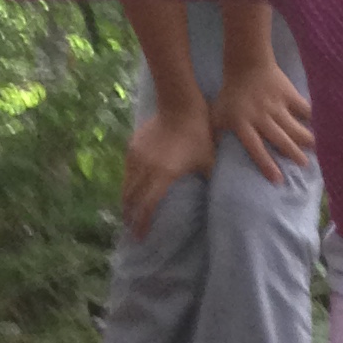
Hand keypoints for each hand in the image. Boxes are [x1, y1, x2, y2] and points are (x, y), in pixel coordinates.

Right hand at [122, 97, 214, 237]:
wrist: (180, 105)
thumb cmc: (199, 134)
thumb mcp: (208, 161)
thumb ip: (208, 182)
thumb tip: (216, 200)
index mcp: (162, 175)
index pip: (146, 206)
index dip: (142, 224)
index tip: (141, 237)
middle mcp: (144, 168)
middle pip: (130, 199)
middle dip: (130, 216)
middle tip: (131, 229)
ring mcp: (136, 156)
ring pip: (126, 185)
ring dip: (127, 201)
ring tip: (129, 212)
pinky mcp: (133, 146)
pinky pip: (127, 170)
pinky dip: (128, 183)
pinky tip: (132, 189)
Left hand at [210, 58, 313, 184]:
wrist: (245, 65)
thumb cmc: (230, 94)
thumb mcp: (217, 115)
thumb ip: (218, 135)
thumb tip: (214, 159)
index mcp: (243, 125)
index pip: (256, 148)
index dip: (267, 164)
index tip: (278, 179)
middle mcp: (261, 117)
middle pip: (280, 139)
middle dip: (293, 154)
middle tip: (305, 165)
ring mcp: (276, 105)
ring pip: (293, 126)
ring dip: (305, 138)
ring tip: (314, 148)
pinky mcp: (287, 94)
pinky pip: (302, 107)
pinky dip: (310, 116)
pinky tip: (319, 124)